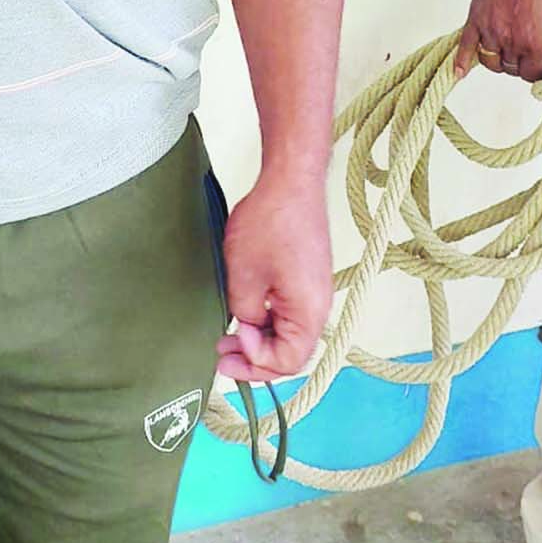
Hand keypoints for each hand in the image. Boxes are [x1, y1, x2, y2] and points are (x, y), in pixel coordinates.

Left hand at [216, 175, 332, 384]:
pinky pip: (289, 313)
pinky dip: (267, 321)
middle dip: (256, 358)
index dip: (256, 361)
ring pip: (289, 334)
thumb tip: (247, 329)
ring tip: (229, 337)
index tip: (231, 344)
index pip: (288, 361)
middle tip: (222, 356)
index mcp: (309, 312)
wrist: (290, 181)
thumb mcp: (244, 276)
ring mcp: (314, 293)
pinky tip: (245, 315)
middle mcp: (319, 308)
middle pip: (291, 353)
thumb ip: (245, 314)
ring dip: (260, 340)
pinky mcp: (306, 279)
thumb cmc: (271, 222)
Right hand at [456, 0, 541, 82]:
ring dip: (500, 61)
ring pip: (492, 61)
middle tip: (528, 54)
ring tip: (508, 52)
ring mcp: (490, 31)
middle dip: (521, 65)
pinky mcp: (476, 19)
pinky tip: (458, 72)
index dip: (539, 71)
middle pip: (512, 69)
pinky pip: (465, 47)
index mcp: (534, 43)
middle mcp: (510, 41)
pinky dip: (462, 61)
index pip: (533, 74)